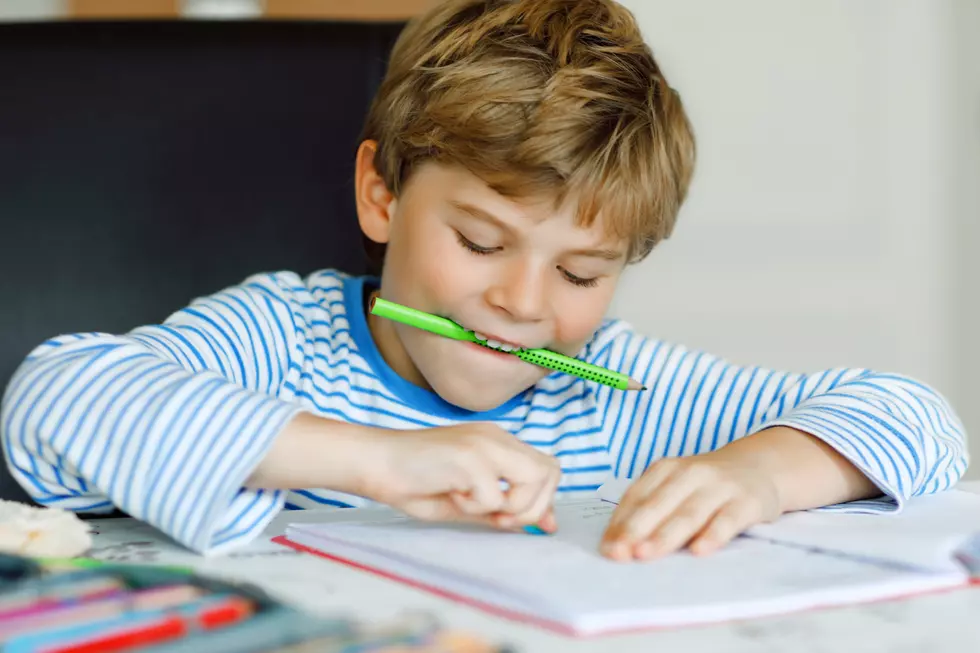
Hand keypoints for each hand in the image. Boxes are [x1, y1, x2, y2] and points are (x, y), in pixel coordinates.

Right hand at [361, 422, 561, 531]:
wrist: (374, 462)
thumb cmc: (413, 481)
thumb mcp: (466, 499)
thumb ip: (502, 507)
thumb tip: (540, 523)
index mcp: (497, 443)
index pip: (547, 467)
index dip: (546, 499)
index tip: (533, 525)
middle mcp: (496, 438)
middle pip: (550, 472)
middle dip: (533, 506)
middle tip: (499, 518)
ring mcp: (485, 443)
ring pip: (533, 480)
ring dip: (508, 506)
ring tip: (471, 504)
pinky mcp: (469, 456)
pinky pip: (493, 496)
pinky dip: (473, 507)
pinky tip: (449, 494)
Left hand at [600, 449, 780, 560]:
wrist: (758, 467)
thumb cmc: (705, 485)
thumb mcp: (675, 487)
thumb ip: (650, 509)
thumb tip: (618, 543)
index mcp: (666, 469)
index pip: (636, 497)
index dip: (620, 523)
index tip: (607, 549)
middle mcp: (690, 473)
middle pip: (658, 505)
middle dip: (635, 530)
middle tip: (619, 554)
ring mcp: (719, 486)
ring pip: (688, 513)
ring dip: (664, 535)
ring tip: (645, 554)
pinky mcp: (746, 501)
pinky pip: (727, 519)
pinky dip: (713, 535)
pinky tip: (699, 551)